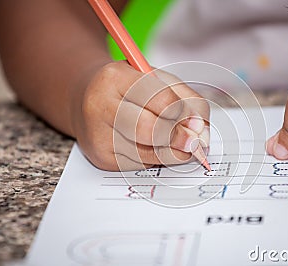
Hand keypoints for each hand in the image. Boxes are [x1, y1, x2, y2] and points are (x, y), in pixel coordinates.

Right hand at [70, 61, 209, 170]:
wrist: (86, 99)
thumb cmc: (128, 88)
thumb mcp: (157, 80)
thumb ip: (185, 100)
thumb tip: (201, 132)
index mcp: (116, 78)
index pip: (161, 100)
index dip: (185, 115)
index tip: (198, 125)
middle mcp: (101, 106)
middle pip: (150, 130)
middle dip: (179, 139)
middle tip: (193, 143)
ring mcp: (98, 135)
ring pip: (147, 153)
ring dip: (171, 153)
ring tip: (179, 145)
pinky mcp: (101, 157)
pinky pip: (139, 165)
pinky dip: (155, 159)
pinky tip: (154, 147)